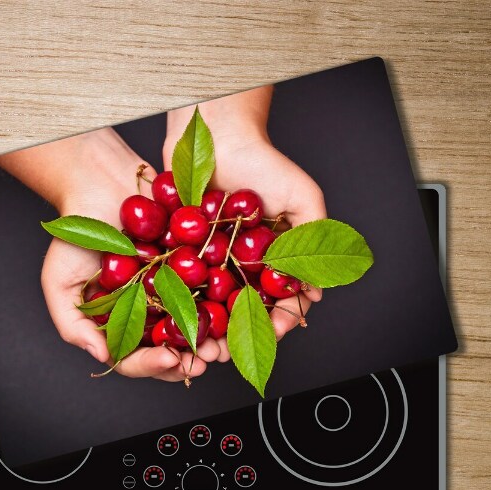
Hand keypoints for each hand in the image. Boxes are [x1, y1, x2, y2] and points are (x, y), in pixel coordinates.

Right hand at [0, 128, 212, 380]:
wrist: (103, 183)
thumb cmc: (77, 231)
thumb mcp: (60, 282)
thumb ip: (73, 325)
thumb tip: (103, 356)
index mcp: (118, 322)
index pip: (133, 357)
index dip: (151, 365)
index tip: (168, 360)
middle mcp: (147, 311)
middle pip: (169, 349)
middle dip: (189, 360)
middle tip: (204, 360)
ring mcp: (172, 291)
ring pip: (194, 326)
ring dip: (210, 340)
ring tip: (220, 345)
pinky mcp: (193, 267)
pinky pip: (210, 290)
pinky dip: (222, 304)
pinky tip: (231, 310)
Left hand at [163, 89, 325, 350]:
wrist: (218, 135)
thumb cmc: (265, 163)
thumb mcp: (303, 199)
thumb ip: (315, 241)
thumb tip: (315, 292)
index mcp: (273, 259)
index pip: (279, 300)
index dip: (279, 320)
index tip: (274, 333)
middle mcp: (242, 265)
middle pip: (243, 310)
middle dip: (238, 336)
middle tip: (230, 353)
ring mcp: (212, 261)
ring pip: (211, 305)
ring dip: (207, 330)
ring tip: (202, 347)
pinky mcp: (183, 252)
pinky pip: (182, 284)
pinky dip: (180, 303)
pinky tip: (176, 320)